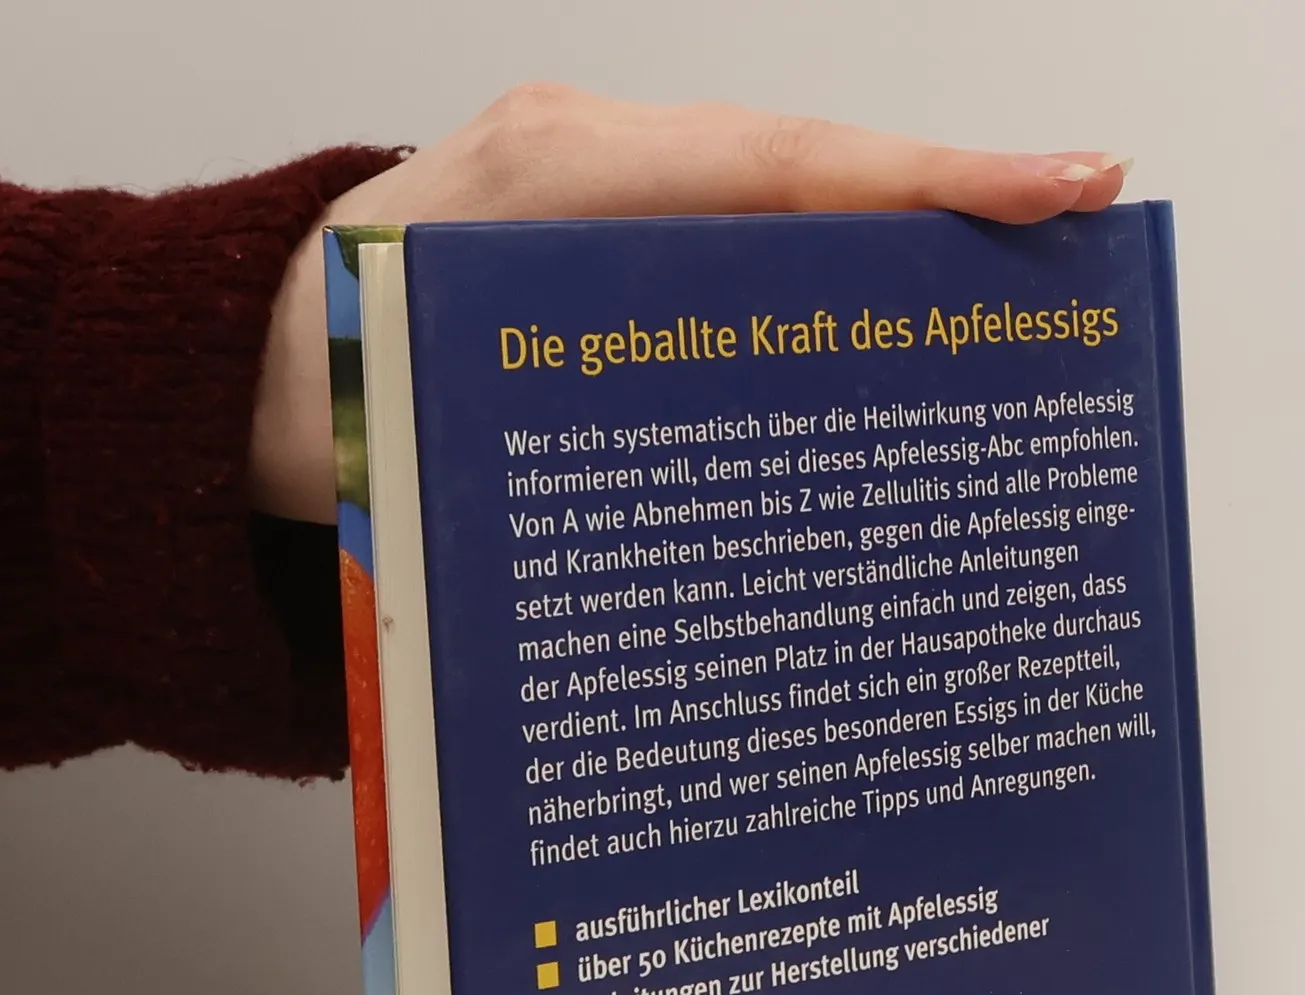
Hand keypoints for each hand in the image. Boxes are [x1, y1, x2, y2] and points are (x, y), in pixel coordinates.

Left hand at [249, 86, 1130, 521]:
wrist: (227, 379)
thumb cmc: (320, 404)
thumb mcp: (434, 422)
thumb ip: (567, 438)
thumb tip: (727, 528)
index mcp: (552, 184)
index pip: (778, 167)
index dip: (925, 183)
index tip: (1059, 185)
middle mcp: (586, 157)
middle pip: (803, 172)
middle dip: (945, 201)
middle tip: (1076, 235)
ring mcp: (593, 181)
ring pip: (776, 202)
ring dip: (891, 240)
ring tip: (1012, 285)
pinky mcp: (596, 222)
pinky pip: (730, 234)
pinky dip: (814, 271)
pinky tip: (880, 324)